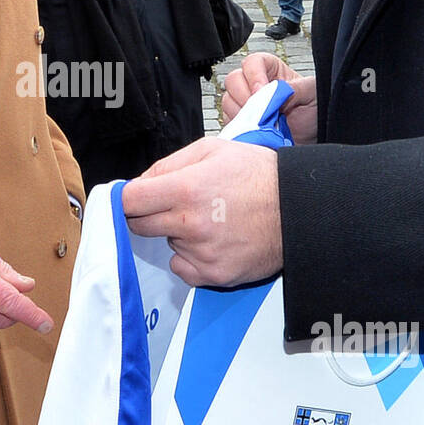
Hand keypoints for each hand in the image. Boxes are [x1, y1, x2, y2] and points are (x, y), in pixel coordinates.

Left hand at [122, 137, 282, 286]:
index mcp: (185, 189)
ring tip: (209, 219)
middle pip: (139, 226)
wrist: (298, 208)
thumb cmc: (258, 175)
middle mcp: (190, 224)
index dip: (125, 198)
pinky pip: (182, 268)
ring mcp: (201, 253)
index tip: (129, 199)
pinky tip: (213, 241)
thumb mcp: (211, 150)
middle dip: (148, 215)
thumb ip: (168, 164)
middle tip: (172, 206)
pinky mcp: (214, 274)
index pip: (129, 201)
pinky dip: (190, 257)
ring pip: (167, 244)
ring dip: (177, 234)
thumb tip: (138, 182)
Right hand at [221, 53, 317, 145]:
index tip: (261, 91)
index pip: (252, 62)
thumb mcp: (312, 93)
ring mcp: (245, 103)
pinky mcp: (241, 122)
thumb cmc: (314, 110)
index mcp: (271, 69)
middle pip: (233, 80)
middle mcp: (255, 84)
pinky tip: (256, 129)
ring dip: (243, 113)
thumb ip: (294, 88)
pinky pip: (229, 121)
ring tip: (263, 122)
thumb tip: (274, 89)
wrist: (312, 136)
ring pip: (228, 101)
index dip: (254, 75)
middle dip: (244, 96)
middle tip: (260, 110)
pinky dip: (240, 126)